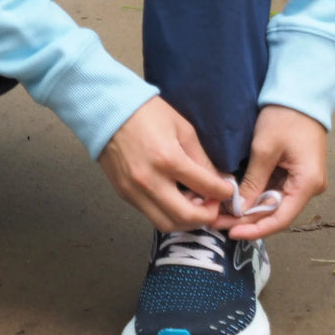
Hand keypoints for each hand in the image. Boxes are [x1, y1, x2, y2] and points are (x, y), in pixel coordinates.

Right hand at [98, 97, 235, 232]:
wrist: (107, 109)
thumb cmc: (147, 113)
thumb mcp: (182, 128)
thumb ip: (201, 157)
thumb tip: (218, 180)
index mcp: (168, 159)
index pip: (206, 188)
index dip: (223, 193)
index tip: (227, 191)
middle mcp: (150, 181)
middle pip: (187, 217)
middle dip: (207, 216)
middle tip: (213, 205)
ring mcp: (134, 191)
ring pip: (166, 224)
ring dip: (185, 221)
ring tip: (193, 206)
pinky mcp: (124, 194)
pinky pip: (150, 214)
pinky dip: (167, 213)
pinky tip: (174, 200)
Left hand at [221, 105, 327, 239]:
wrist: (299, 93)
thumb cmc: (284, 117)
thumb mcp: (264, 149)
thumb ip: (253, 181)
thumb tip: (239, 209)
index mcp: (307, 184)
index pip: (281, 219)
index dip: (256, 229)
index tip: (232, 233)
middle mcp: (309, 187)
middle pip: (277, 213)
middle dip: (248, 220)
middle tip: (218, 222)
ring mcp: (303, 180)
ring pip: (274, 204)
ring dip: (250, 209)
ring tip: (222, 214)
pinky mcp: (295, 172)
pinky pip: (275, 191)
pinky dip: (256, 196)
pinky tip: (236, 199)